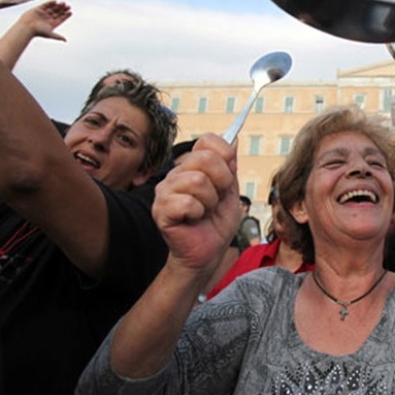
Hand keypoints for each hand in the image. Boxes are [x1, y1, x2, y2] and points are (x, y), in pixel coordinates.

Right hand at [19, 0, 71, 41]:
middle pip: (57, 13)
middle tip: (68, 6)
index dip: (66, 16)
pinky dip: (50, 3)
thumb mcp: (50, 34)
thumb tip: (65, 40)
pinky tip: (55, 1)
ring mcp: (43, 13)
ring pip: (52, 8)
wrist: (27, 27)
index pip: (60, 19)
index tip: (71, 12)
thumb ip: (57, 36)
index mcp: (51, 24)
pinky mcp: (38, 9)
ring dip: (58, 6)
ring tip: (64, 3)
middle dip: (63, 10)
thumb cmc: (38, 32)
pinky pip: (45, 5)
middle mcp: (48, 18)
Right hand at [152, 134, 239, 272]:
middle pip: (205, 159)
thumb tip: (233, 140)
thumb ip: (230, 167)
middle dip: (222, 182)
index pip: (208, 141)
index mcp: (192, 166)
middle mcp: (176, 174)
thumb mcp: (231, 193)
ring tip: (204, 212)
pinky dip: (198, 214)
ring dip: (210, 202)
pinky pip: (187, 202)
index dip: (225, 156)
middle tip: (216, 200)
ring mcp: (165, 191)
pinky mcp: (161, 210)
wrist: (208, 254)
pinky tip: (193, 220)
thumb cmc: (217, 224)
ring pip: (197, 181)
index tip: (227, 177)